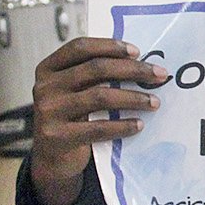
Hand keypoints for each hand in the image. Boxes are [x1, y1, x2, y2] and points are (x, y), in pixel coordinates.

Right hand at [28, 38, 167, 204]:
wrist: (51, 158)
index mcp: (48, 69)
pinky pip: (98, 128)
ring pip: (100, 97)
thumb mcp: (73, 92)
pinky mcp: (57, 137)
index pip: (80, 48)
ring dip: (134, 98)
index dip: (109, 46)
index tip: (137, 51)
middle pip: (96, 69)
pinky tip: (138, 125)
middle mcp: (44, 87)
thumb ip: (92, 76)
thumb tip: (138, 62)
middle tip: (159, 74)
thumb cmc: (71, 118)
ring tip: (154, 102)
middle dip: (133, 69)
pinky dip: (122, 126)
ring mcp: (48, 112)